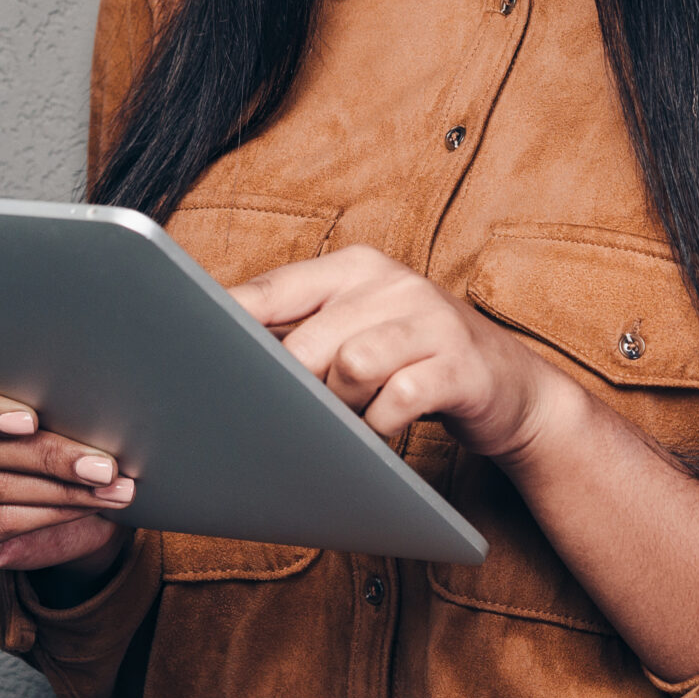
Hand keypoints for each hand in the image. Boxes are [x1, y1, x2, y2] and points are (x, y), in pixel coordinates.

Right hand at [0, 367, 134, 576]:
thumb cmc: (41, 436)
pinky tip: (89, 505)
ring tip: (109, 484)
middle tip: (104, 464)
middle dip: (50, 455)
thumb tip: (90, 400)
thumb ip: (41, 397)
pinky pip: (1, 522)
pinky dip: (53, 512)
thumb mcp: (39, 407)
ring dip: (62, 488)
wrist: (50, 503)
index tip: (31, 420)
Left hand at [232, 245, 576, 461]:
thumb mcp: (361, 329)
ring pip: (351, 366)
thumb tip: (219, 356)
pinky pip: (399, 401)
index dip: (229, 319)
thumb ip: (303, 332)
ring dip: (340, 407)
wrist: (511, 387)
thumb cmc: (414, 361)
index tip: (186, 345)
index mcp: (356, 267)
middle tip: (293, 414)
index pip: (276, 288)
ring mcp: (431, 321)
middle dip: (292, 387)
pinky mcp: (461, 366)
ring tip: (350, 420)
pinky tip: (382, 430)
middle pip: (308, 338)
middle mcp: (393, 283)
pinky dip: (380, 425)